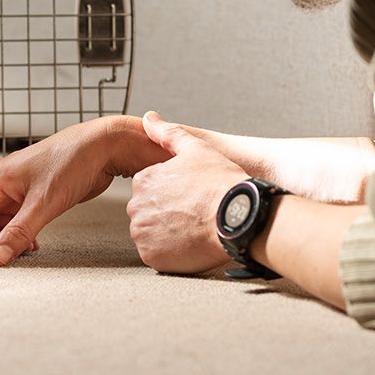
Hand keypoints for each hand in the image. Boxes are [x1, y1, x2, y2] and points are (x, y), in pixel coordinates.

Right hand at [0, 116, 168, 265]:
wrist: (102, 147)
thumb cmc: (72, 161)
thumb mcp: (44, 202)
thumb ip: (18, 232)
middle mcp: (1, 184)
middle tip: (6, 258)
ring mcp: (17, 190)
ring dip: (4, 240)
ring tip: (22, 253)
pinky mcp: (33, 196)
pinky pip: (15, 220)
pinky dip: (19, 235)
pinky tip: (33, 245)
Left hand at [128, 111, 248, 273]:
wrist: (238, 217)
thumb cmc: (221, 182)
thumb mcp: (196, 148)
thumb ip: (168, 133)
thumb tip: (148, 118)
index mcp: (143, 180)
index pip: (149, 189)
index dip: (172, 194)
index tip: (190, 197)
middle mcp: (136, 206)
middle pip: (148, 212)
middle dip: (166, 214)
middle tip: (194, 214)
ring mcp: (143, 233)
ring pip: (150, 234)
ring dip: (167, 233)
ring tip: (193, 229)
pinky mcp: (152, 256)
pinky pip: (156, 255)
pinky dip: (170, 253)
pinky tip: (190, 244)